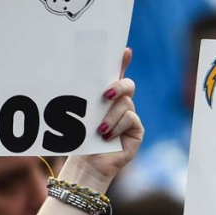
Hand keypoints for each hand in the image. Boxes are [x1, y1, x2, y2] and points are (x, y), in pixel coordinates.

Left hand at [57, 47, 143, 192]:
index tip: (124, 50)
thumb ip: (85, 97)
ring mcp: (130, 117)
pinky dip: (117, 126)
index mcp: (106, 96)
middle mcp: (121, 104)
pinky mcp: (136, 130)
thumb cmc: (80, 139)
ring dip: (110, 115)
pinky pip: (130, 118)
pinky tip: (106, 135)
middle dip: (118, 85)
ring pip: (126, 104)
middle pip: (127, 85)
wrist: (87, 163)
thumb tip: (79, 76)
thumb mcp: (79, 113)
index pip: (116, 74)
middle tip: (105, 93)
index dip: (122, 61)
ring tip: (99, 129)